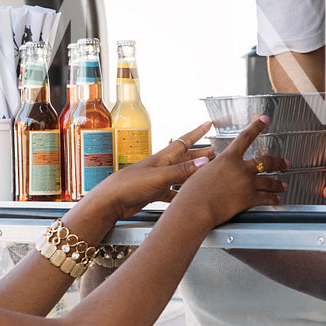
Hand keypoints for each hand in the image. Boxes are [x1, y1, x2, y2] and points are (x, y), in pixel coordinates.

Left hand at [82, 122, 214, 222]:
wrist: (110, 201)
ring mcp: (158, 179)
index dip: (198, 132)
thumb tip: (205, 161)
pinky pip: (173, 192)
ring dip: (194, 172)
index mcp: (163, 157)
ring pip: (181, 174)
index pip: (185, 140)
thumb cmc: (129, 184)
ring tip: (206, 171)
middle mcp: (162, 166)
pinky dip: (182, 193)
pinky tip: (187, 197)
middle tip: (215, 151)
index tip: (208, 124)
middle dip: (201, 153)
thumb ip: (183, 170)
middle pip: (186, 157)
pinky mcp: (154, 192)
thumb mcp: (160, 176)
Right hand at [168, 116, 288, 225]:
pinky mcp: (248, 199)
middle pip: (266, 161)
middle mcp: (241, 168)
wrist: (195, 208)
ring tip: (283, 185)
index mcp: (228, 158)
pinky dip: (273, 198)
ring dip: (279, 184)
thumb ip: (215, 168)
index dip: (257, 126)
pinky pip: (266, 198)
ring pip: (269, 181)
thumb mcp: (202, 171)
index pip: (246, 136)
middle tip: (285, 164)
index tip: (264, 119)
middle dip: (279, 162)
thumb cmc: (192, 192)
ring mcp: (247, 184)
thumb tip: (218, 169)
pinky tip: (275, 199)